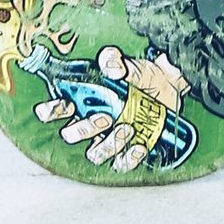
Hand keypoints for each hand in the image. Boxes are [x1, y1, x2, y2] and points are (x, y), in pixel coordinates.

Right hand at [34, 47, 190, 172]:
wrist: (172, 86)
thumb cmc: (144, 76)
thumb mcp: (130, 64)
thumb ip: (115, 60)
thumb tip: (110, 68)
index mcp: (87, 100)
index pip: (59, 109)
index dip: (51, 111)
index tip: (55, 110)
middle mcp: (95, 122)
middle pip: (73, 135)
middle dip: (82, 130)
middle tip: (103, 118)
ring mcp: (113, 137)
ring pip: (96, 153)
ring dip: (108, 144)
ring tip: (127, 127)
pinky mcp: (132, 149)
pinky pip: (122, 163)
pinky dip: (129, 158)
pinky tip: (140, 145)